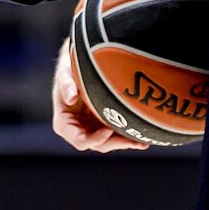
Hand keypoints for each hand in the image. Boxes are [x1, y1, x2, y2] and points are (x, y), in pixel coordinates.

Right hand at [51, 38, 148, 152]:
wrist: (78, 64)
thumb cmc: (69, 69)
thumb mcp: (64, 73)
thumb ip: (66, 84)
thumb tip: (71, 98)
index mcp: (64, 124)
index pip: (80, 141)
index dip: (95, 139)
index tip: (109, 129)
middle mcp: (78, 130)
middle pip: (98, 145)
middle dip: (117, 144)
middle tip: (136, 141)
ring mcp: (91, 129)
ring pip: (110, 142)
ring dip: (126, 143)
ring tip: (144, 142)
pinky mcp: (102, 125)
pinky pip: (116, 134)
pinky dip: (128, 135)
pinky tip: (143, 135)